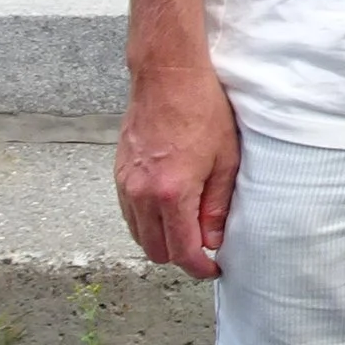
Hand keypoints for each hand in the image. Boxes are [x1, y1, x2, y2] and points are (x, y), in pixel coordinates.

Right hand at [114, 53, 240, 280]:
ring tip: (189, 227)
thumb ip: (217, 206)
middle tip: (205, 246)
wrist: (167, 76)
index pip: (182, 251)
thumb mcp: (225, 160)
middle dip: (180, 256)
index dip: (199, 267)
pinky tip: (168, 209)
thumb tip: (213, 240)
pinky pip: (129, 214)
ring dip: (162, 239)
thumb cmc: (203, 110)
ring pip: (139, 234)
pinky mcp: (119, 173)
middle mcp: (141, 194)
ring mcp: (126, 184)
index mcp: (171, 193)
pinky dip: (147, 221)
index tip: (214, 268)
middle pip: (156, 250)